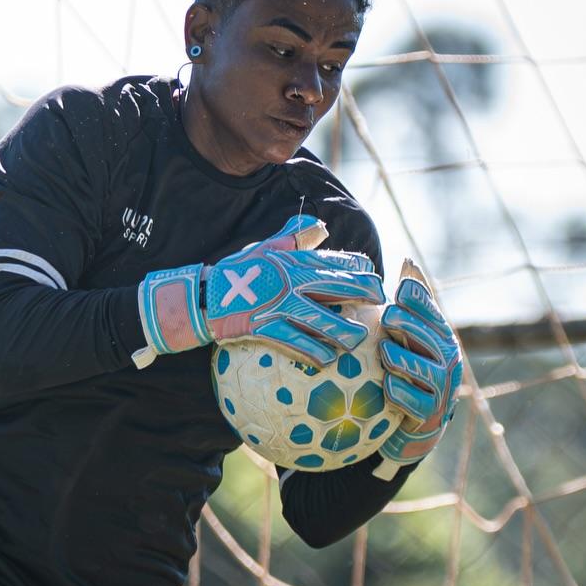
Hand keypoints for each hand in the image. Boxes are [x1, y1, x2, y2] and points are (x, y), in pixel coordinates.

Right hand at [133, 214, 384, 369]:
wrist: (205, 296)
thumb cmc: (237, 273)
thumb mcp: (266, 249)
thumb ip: (294, 238)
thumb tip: (320, 226)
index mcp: (295, 261)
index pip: (337, 261)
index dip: (360, 269)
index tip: (374, 276)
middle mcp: (292, 282)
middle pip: (340, 288)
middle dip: (365, 295)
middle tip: (380, 305)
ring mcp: (280, 306)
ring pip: (324, 321)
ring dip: (345, 332)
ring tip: (358, 339)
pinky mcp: (267, 328)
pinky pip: (297, 343)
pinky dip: (314, 353)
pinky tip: (327, 360)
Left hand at [373, 260, 462, 477]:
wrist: (417, 422)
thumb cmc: (409, 368)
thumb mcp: (410, 336)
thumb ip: (410, 305)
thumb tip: (407, 261)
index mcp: (440, 336)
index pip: (432, 313)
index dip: (419, 299)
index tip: (399, 288)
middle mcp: (446, 360)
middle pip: (432, 338)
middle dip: (410, 326)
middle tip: (387, 316)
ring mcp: (440, 388)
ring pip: (425, 371)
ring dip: (404, 360)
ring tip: (384, 352)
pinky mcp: (428, 413)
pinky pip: (416, 402)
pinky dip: (401, 394)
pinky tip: (385, 387)